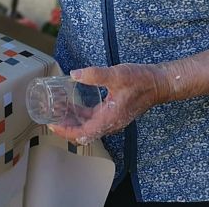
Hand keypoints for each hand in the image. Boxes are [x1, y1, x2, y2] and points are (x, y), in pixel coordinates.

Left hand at [48, 63, 168, 144]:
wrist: (158, 83)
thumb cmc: (141, 80)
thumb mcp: (116, 75)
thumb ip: (95, 74)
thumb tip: (74, 74)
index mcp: (110, 119)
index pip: (83, 133)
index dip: (66, 131)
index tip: (52, 125)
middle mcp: (110, 123)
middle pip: (83, 133)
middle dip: (65, 127)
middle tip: (50, 117)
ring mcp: (112, 119)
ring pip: (88, 126)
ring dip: (72, 121)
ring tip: (57, 111)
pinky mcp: (113, 113)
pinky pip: (93, 118)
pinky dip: (81, 115)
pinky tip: (72, 106)